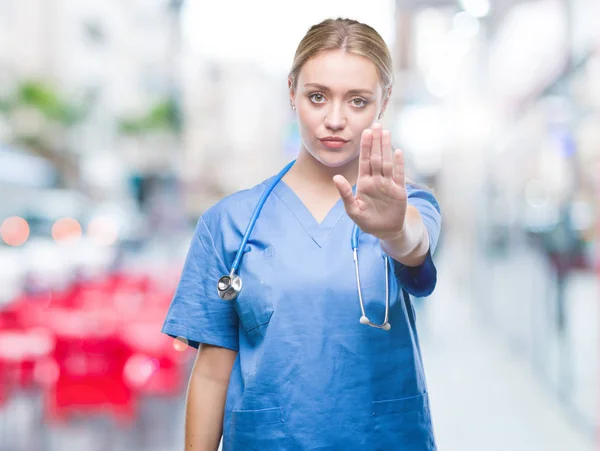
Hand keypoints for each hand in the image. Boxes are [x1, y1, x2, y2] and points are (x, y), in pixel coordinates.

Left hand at [333, 123, 406, 240]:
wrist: (385, 231)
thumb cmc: (367, 221)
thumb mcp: (352, 209)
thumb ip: (345, 193)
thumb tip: (335, 177)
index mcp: (364, 182)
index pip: (364, 161)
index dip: (365, 146)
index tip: (365, 132)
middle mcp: (377, 180)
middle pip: (376, 157)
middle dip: (376, 141)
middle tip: (376, 124)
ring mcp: (388, 184)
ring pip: (387, 162)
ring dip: (386, 147)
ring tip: (386, 132)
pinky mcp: (399, 191)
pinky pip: (399, 175)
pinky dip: (399, 164)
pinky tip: (398, 151)